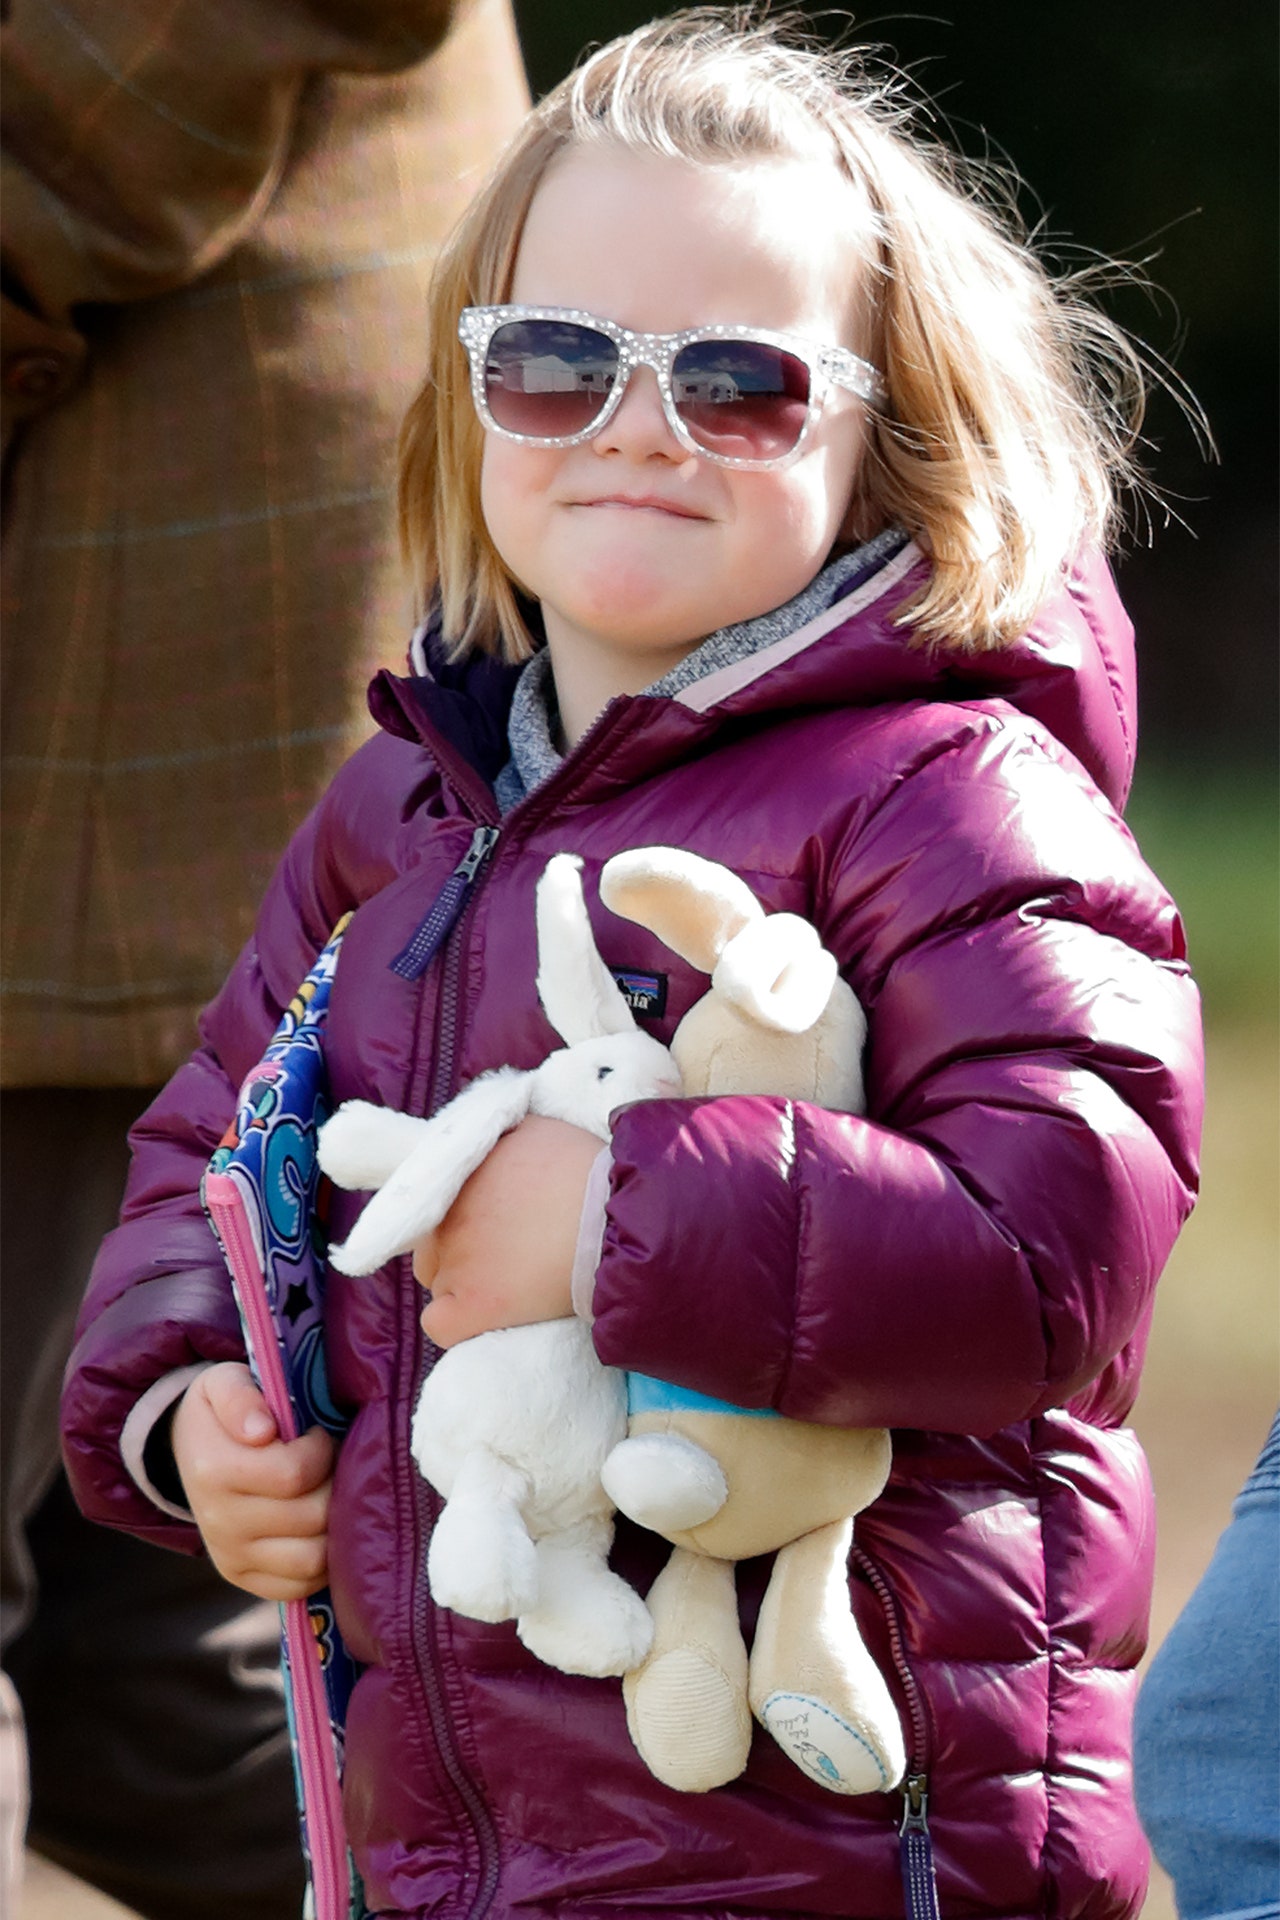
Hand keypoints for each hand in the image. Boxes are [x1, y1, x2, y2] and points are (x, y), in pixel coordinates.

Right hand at [171, 1361, 333, 1600]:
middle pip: (311, 1516)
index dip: (319, 1449)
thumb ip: (240, 1396)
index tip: (314, 1435)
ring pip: (312, 1558)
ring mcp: (231, 1556)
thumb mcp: (223, 1382)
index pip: (294, 1474)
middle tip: (329, 1464)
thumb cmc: (223, 1412)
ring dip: (334, 1524)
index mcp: (214, 1471)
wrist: (192, 1452)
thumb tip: (261, 1431)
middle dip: (333, 1483)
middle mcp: (219, 1522)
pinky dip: (323, 1560)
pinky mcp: (244, 1577)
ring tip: (325, 1493)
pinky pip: (300, 1584)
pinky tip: (320, 1525)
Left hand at [413, 1115, 601, 1348]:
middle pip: (434, 1245)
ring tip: (513, 1283)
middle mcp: (449, 1214)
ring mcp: (458, 1261)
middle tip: (511, 1255)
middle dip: (464, 1252)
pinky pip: (440, 1325)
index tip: (498, 1228)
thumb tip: (491, 1146)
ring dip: (465, 1286)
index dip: (467, 1219)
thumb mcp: (538, 1131)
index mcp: (461, 1175)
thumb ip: (501, 1137)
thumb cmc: (592, 1176)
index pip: (436, 1206)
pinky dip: (461, 1325)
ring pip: (440, 1284)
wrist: (621, 1224)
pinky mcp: (475, 1305)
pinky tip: (492, 1318)